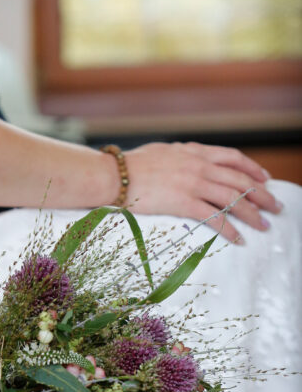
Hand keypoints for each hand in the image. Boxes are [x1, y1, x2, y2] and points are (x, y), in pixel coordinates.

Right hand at [124, 142, 281, 242]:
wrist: (116, 175)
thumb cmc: (131, 166)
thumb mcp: (162, 152)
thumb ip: (180, 156)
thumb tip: (185, 159)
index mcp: (195, 152)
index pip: (233, 158)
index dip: (252, 169)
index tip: (265, 179)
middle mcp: (199, 166)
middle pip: (240, 180)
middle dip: (262, 194)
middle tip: (275, 207)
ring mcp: (193, 184)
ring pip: (233, 198)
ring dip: (252, 214)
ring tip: (263, 226)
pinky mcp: (184, 203)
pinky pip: (215, 217)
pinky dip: (230, 229)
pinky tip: (238, 239)